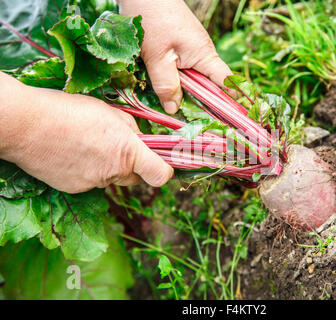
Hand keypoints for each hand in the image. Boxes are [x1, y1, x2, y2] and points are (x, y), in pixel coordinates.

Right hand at [0, 72, 172, 192]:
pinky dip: (87, 172)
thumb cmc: (69, 111)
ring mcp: (94, 183)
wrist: (27, 125)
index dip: (165, 171)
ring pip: (111, 179)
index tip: (163, 165)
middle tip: (116, 146)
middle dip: (132, 166)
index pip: (161, 175)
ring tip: (87, 145)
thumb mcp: (110, 111)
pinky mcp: (75, 189)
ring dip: (107, 167)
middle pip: (134, 177)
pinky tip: (73, 154)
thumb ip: (131, 129)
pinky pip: (91, 182)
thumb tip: (140, 139)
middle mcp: (114, 172)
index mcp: (128, 151)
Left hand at [120, 0, 231, 113]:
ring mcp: (192, 50)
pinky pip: (183, 69)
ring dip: (185, 92)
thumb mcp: (156, 57)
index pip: (226, 82)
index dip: (231, 100)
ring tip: (178, 110)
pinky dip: (176, 80)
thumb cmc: (153, 18)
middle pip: (208, 85)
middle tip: (194, 124)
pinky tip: (164, 88)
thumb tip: (173, 109)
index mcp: (204, 56)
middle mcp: (203, 54)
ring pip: (193, 78)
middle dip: (202, 103)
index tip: (232, 119)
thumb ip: (165, 84)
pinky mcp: (181, 47)